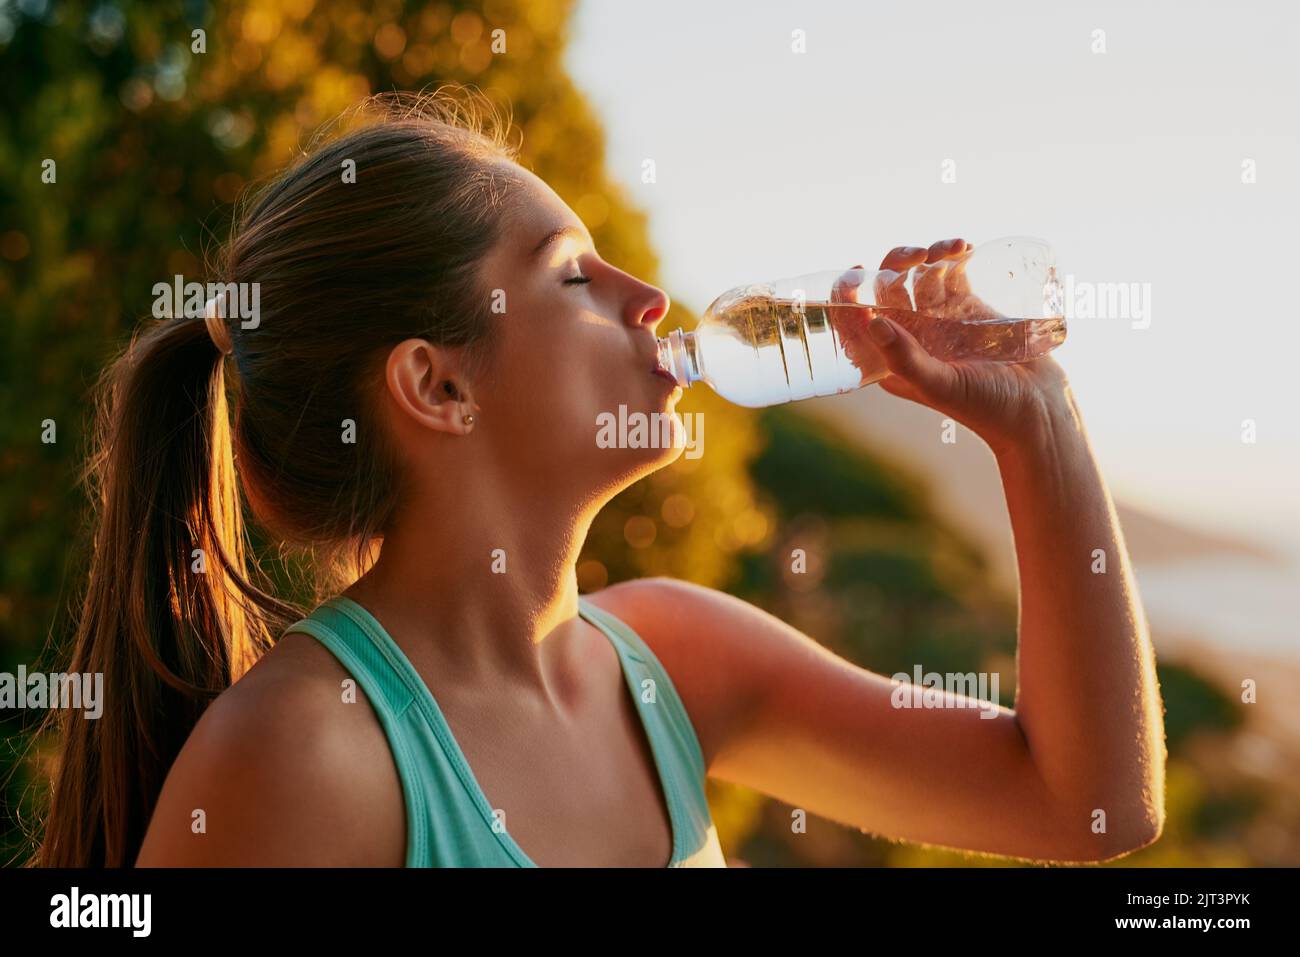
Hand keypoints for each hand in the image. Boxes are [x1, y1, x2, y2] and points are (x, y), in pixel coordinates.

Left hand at [830, 238, 1070, 454]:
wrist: (1037, 408)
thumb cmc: (985, 406)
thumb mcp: (940, 386)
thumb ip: (905, 359)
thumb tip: (872, 321)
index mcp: (890, 359)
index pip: (858, 320)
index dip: (849, 294)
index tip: (856, 271)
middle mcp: (910, 336)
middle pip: (888, 288)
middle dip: (896, 264)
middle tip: (917, 256)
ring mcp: (939, 320)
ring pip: (919, 275)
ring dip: (928, 255)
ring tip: (951, 249)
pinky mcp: (968, 307)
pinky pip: (951, 273)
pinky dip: (953, 256)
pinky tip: (963, 248)